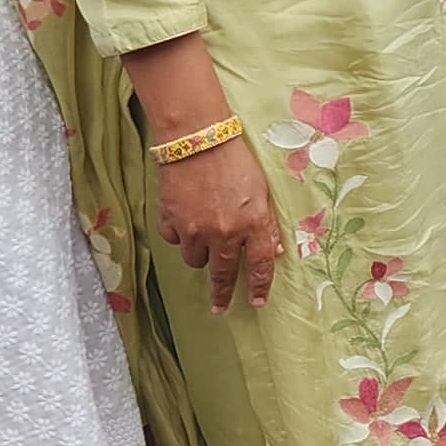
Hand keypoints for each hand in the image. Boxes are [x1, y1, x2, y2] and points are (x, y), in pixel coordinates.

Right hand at [159, 133, 282, 313]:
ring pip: (196, 259)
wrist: (197, 138)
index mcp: (252, 224)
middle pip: (222, 273)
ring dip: (201, 253)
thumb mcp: (262, 191)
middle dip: (222, 293)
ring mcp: (194, 229)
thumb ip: (265, 223)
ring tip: (204, 234)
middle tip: (220, 306)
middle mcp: (223, 233)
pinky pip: (174, 240)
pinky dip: (179, 234)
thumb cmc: (235, 160)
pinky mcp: (170, 220)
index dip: (259, 287)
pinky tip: (185, 217)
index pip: (259, 266)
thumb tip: (274, 250)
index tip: (257, 303)